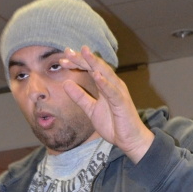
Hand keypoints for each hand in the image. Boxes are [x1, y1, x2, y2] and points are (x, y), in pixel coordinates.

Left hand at [59, 47, 153, 163]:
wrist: (130, 140)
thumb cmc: (114, 124)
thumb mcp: (91, 110)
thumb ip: (80, 97)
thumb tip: (65, 83)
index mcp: (105, 85)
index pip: (90, 70)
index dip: (77, 63)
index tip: (62, 60)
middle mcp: (112, 85)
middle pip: (96, 67)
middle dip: (82, 58)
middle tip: (67, 51)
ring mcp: (118, 92)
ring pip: (106, 74)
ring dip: (94, 63)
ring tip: (84, 53)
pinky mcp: (122, 103)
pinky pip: (112, 92)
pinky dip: (105, 83)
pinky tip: (96, 76)